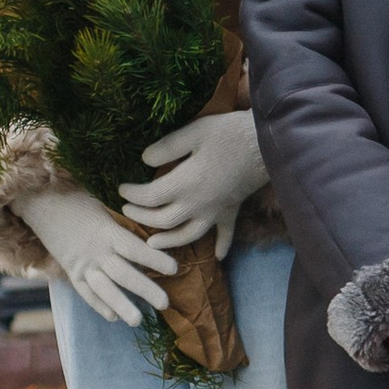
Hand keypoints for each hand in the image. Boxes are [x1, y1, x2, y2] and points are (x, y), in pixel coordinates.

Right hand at [15, 185, 177, 326]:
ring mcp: (81, 264)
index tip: (174, 269)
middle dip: (145, 290)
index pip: (135, 249)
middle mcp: (96, 251)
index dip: (155, 259)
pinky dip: (98, 305)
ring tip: (137, 321)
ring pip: (104, 288)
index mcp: (107, 231)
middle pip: (123, 274)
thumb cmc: (76, 197)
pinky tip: (112, 317)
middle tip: (165, 304)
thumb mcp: (102, 204)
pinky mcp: (70, 270)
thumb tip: (151, 225)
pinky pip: (85, 291)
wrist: (39, 202)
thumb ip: (122, 221)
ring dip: (121, 305)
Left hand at [121, 108, 267, 259]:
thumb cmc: (229, 134)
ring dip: (169, 241)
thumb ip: (167, 147)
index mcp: (185, 184)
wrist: (267, 144)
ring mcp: (215, 211)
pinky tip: (218, 257)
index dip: (132, 194)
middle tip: (127, 210)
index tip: (121, 188)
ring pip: (188, 235)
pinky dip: (222, 246)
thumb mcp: (194, 132)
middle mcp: (197, 204)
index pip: (150, 197)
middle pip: (163, 220)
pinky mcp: (232, 209)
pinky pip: (227, 234)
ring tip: (152, 243)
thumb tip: (144, 159)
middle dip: (141, 217)